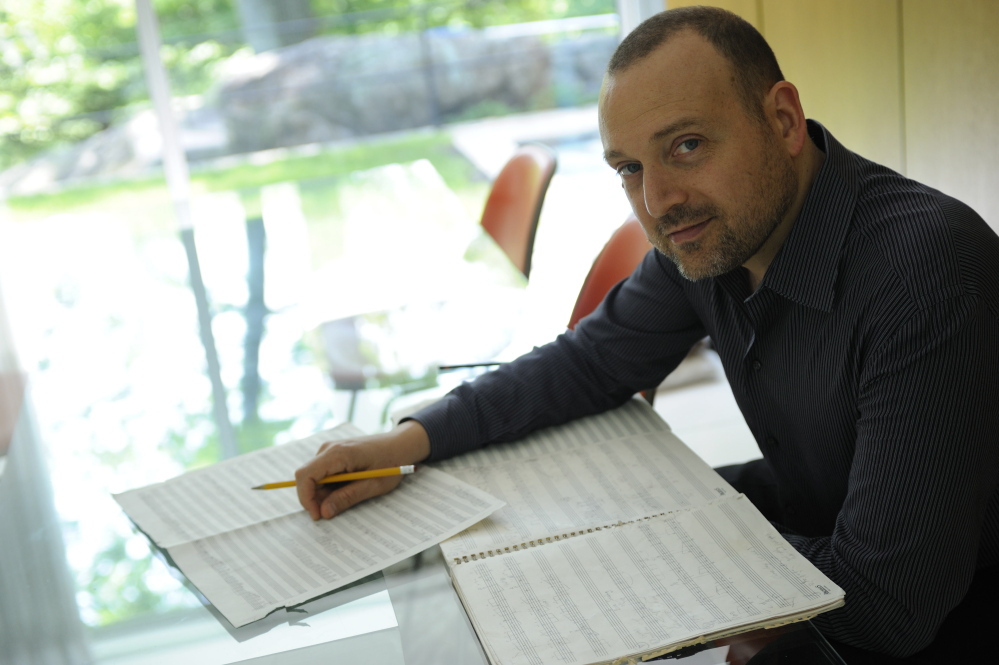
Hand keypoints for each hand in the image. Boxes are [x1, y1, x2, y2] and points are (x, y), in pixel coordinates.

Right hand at [294, 420, 430, 519]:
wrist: (400, 444)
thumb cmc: (391, 462)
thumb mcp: (373, 485)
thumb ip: (347, 497)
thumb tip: (324, 512)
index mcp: (338, 453)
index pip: (306, 475)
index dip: (306, 498)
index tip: (317, 515)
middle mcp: (329, 448)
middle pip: (306, 477)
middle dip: (315, 498)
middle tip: (334, 510)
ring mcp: (330, 449)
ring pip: (313, 477)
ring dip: (323, 493)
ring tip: (350, 493)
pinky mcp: (333, 453)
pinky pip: (322, 473)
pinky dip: (329, 486)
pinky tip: (348, 486)